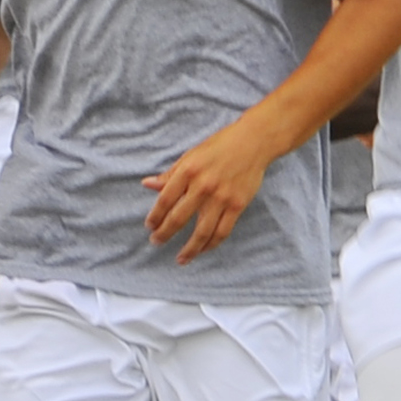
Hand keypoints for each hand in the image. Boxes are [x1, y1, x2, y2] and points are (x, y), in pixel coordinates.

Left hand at [143, 113, 278, 261]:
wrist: (253, 142)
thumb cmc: (220, 146)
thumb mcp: (191, 155)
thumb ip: (170, 174)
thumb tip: (147, 184)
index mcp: (188, 171)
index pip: (165, 200)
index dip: (155, 216)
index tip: (150, 226)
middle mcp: (203, 186)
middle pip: (179, 218)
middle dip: (164, 234)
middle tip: (156, 242)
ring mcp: (221, 198)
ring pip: (201, 232)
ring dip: (189, 249)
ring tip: (180, 258)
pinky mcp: (237, 205)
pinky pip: (222, 232)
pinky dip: (211, 244)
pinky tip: (202, 249)